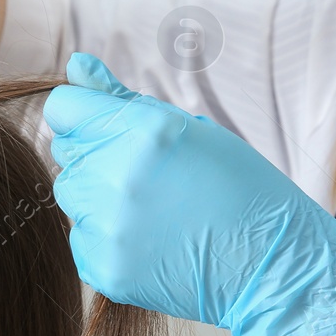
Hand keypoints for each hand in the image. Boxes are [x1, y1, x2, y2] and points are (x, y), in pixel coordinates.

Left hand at [43, 53, 335, 335]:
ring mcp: (108, 227)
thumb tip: (76, 67)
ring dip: (99, 198)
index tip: (109, 128)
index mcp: (143, 132)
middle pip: (66, 153)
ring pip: (71, 197)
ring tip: (153, 210)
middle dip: (97, 157)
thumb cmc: (239, 188)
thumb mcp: (191, 130)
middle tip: (149, 177)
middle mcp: (117, 176)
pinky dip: (107, 239)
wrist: (271, 266)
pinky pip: (81, 239)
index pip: (63, 109)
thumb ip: (124, 101)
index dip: (84, 115)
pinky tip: (151, 241)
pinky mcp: (105, 268)